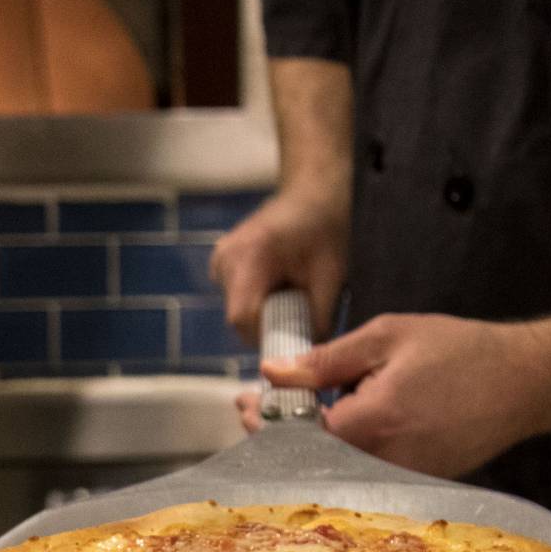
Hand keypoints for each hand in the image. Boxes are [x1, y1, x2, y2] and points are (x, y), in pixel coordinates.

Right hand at [208, 188, 347, 343]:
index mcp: (251, 256)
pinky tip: (277, 286)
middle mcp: (226, 258)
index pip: (243, 317)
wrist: (312, 195)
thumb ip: (318, 319)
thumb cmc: (325, 230)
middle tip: (299, 316)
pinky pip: (236, 298)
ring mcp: (219, 259)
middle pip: (239, 317)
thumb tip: (309, 356)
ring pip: (237, 310)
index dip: (267, 336)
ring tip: (290, 294)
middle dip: (269, 326)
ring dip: (264, 314)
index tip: (294, 338)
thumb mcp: (331, 276)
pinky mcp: (220, 263)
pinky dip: (257, 301)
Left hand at [253, 314, 550, 477]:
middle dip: (278, 434)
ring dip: (306, 444)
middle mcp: (384, 462)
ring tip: (292, 413)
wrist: (526, 382)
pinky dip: (337, 453)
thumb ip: (326, 360)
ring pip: (332, 470)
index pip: (296, 434)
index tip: (245, 401)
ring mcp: (401, 480)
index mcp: (372, 423)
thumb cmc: (461, 351)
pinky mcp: (415, 485)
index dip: (265, 420)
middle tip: (257, 407)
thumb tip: (273, 373)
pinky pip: (361, 475)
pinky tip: (331, 427)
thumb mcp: (387, 338)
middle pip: (308, 460)